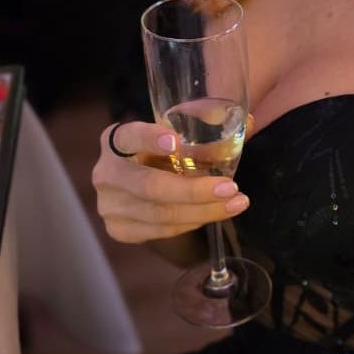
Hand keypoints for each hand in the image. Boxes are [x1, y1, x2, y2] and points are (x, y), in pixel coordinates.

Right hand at [92, 119, 249, 243]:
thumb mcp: (175, 138)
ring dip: (202, 211)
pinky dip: (191, 223)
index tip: (175, 142)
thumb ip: (206, 129)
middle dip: (194, 191)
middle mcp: (106, 173)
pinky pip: (160, 231)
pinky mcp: (118, 229)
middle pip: (150, 187)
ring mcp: (109, 205)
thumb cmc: (159, 155)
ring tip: (235, 204)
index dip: (150, 139)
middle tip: (230, 188)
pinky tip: (212, 214)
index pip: (130, 136)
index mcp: (115, 140)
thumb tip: (247, 122)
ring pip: (160, 214)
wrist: (134, 186)